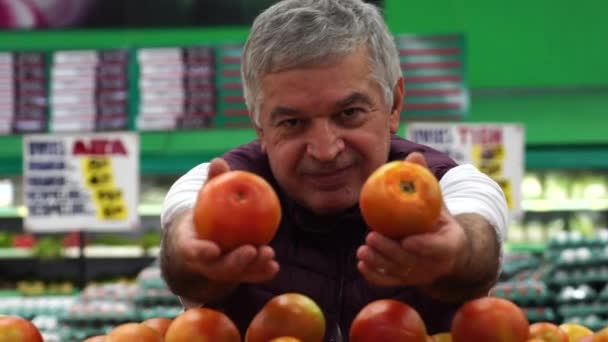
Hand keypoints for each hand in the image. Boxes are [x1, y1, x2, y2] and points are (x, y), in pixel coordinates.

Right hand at [168, 158, 278, 285]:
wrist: (203, 238)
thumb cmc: (205, 212)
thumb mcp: (206, 197)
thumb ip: (212, 182)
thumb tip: (218, 161)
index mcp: (191, 246)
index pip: (194, 250)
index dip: (201, 251)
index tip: (213, 249)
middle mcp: (205, 263)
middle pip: (218, 267)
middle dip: (235, 262)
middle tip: (251, 250)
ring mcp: (221, 272)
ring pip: (236, 274)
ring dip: (253, 268)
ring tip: (269, 255)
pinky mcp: (236, 275)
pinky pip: (250, 275)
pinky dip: (262, 271)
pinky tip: (275, 266)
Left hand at [356, 152, 467, 286]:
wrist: (445, 249)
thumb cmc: (437, 218)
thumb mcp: (436, 200)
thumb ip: (425, 181)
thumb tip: (413, 155)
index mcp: (450, 244)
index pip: (439, 248)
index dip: (424, 246)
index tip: (408, 240)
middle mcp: (435, 264)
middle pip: (412, 262)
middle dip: (391, 252)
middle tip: (372, 236)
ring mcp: (420, 275)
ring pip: (398, 273)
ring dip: (379, 262)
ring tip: (363, 249)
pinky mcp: (405, 281)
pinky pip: (389, 281)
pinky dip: (374, 275)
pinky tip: (361, 262)